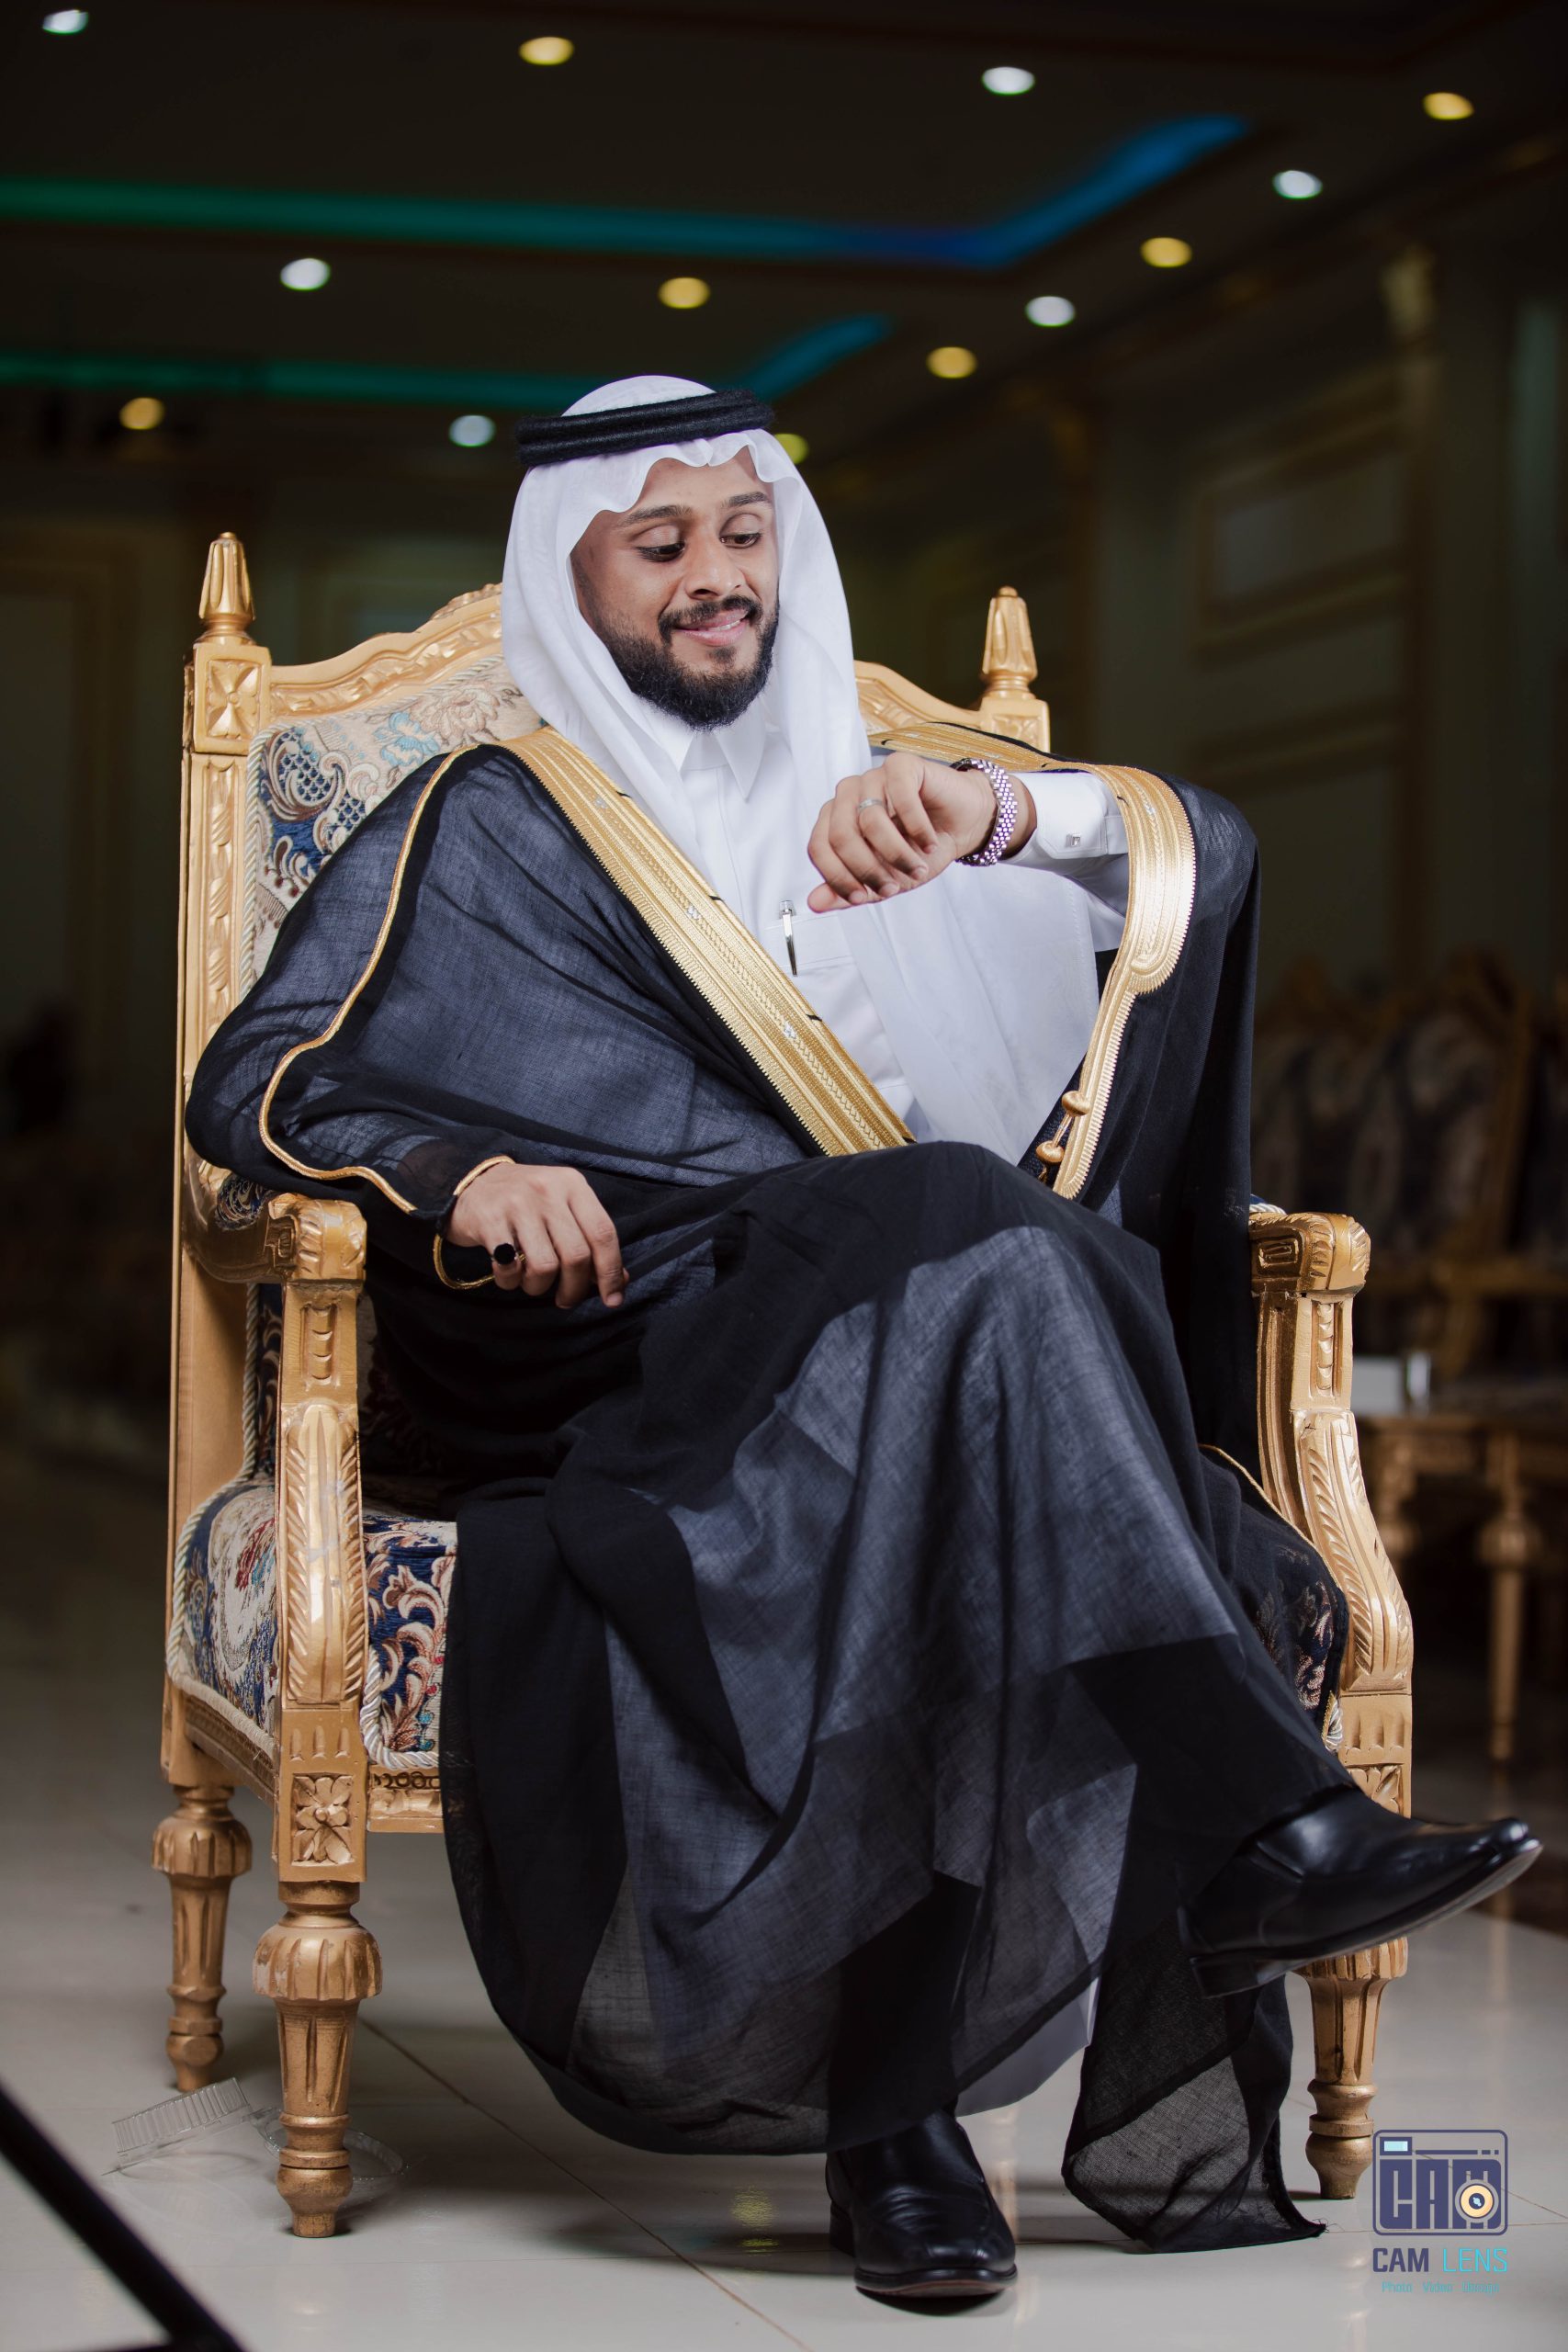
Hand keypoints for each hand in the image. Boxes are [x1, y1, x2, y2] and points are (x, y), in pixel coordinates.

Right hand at [444, 1163, 626, 1306]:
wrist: (473, 1181)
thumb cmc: (528, 1202)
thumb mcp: (563, 1208)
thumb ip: (591, 1239)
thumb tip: (620, 1279)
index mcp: (573, 1185)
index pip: (603, 1233)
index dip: (611, 1272)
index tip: (612, 1299)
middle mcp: (548, 1190)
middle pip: (576, 1255)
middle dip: (575, 1288)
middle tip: (566, 1299)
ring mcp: (517, 1204)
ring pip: (544, 1266)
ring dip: (539, 1287)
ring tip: (532, 1283)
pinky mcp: (489, 1220)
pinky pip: (510, 1268)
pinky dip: (511, 1282)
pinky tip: (509, 1275)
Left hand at [805, 753, 1035, 912]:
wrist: (961, 827)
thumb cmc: (920, 851)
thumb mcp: (885, 880)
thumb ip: (849, 893)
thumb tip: (814, 904)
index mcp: (835, 820)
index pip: (818, 848)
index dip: (837, 877)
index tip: (863, 896)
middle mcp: (847, 795)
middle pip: (840, 835)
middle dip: (868, 869)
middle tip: (894, 887)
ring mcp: (872, 776)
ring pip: (870, 819)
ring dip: (898, 852)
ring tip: (918, 867)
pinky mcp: (901, 765)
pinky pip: (900, 796)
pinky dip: (917, 826)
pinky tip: (930, 842)